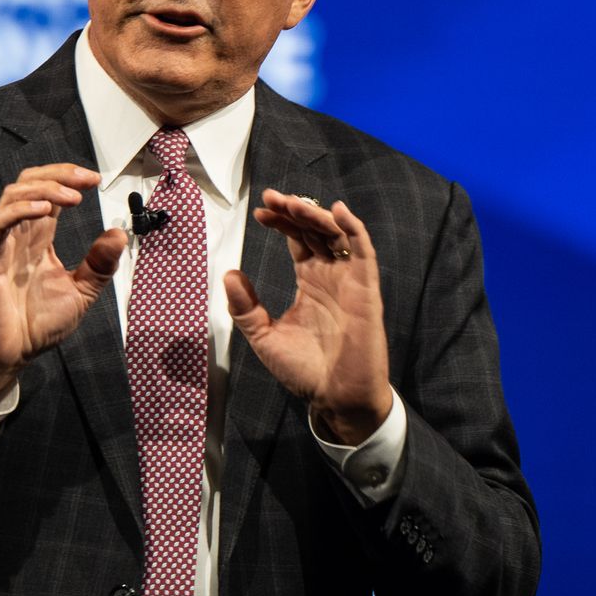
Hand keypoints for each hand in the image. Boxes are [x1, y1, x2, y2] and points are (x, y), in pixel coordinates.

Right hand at [0, 164, 126, 405]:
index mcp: (37, 240)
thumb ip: (99, 265)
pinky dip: (20, 210)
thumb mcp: (80, 293)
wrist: (10, 356)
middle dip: (58, 174)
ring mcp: (1, 245)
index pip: (48, 193)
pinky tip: (45, 210)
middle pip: (29, 183)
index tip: (95, 180)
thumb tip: (119, 235)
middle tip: (85, 178)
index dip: (69, 179)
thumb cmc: (35, 327)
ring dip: (44, 188)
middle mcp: (19, 236)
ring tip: (71, 197)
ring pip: (13, 195)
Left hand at [224, 189, 390, 444]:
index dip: (282, 222)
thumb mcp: (264, 336)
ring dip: (317, 215)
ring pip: (338, 235)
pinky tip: (338, 211)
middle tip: (272, 198)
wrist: (334, 397)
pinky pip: (364, 253)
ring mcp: (350, 281)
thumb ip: (245, 307)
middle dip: (295, 211)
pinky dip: (354, 230)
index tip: (260, 212)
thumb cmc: (304, 370)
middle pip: (316, 231)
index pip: (298, 240)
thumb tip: (229, 274)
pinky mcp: (366, 291)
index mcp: (309, 282)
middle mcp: (331, 276)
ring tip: (294, 203)